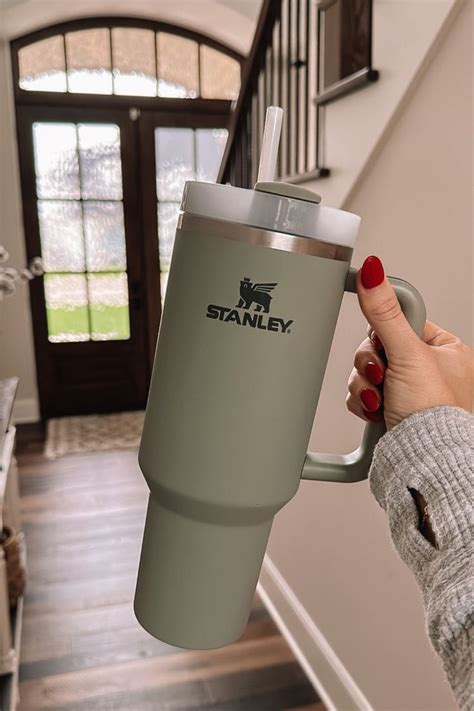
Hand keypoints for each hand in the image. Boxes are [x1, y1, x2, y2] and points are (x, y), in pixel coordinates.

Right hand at [346, 255, 472, 429]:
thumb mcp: (407, 353)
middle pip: (376, 346)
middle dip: (371, 366)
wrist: (423, 460)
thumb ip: (384, 312)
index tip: (382, 342)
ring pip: (366, 371)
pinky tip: (376, 411)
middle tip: (382, 377)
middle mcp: (428, 368)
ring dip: (365, 386)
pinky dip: (363, 402)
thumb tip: (373, 272)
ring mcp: (408, 390)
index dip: (383, 332)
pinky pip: (362, 393)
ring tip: (380, 400)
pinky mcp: (391, 408)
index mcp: (444, 348)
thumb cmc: (433, 414)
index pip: (399, 320)